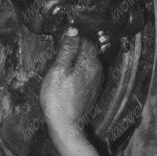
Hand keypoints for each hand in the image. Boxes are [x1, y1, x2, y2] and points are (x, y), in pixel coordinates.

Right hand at [40, 27, 104, 141]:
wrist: (66, 125)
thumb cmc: (58, 98)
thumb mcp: (58, 69)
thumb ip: (67, 49)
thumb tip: (73, 30)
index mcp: (90, 62)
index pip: (85, 40)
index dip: (72, 38)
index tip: (60, 42)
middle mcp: (98, 70)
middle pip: (88, 51)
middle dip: (75, 49)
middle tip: (59, 55)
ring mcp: (97, 81)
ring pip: (88, 63)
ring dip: (76, 61)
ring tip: (61, 68)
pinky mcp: (93, 91)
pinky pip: (87, 74)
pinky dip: (78, 72)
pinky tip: (67, 79)